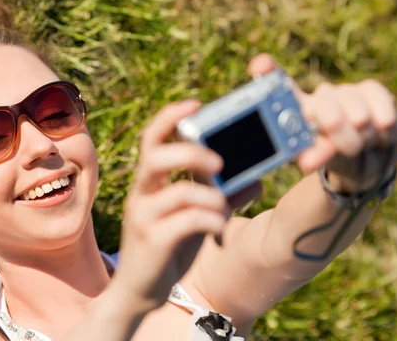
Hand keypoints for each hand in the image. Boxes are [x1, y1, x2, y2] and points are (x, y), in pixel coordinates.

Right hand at [112, 100, 228, 311]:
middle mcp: (142, 194)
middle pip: (156, 155)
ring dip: (211, 196)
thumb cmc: (167, 247)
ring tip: (223, 207)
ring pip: (179, 191)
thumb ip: (220, 196)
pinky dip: (212, 219)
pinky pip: (187, 221)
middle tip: (219, 162)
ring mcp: (145, 217)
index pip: (152, 139)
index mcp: (150, 182)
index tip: (195, 104)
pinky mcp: (154, 241)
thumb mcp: (193, 217)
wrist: (140, 291)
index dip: (170, 117)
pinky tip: (220, 227)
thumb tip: (256, 179)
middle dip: (191, 151)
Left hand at [248, 54, 396, 192]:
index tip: (259, 65)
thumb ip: (316, 156)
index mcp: (298, 112)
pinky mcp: (370, 90)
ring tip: (360, 145)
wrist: (369, 159)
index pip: (279, 87)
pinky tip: (380, 132)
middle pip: (326, 106)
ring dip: (362, 138)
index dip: (269, 72)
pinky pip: (380, 108)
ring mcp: (344, 91)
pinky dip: (383, 129)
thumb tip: (307, 161)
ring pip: (357, 115)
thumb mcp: (324, 159)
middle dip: (338, 134)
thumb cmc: (338, 158)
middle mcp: (318, 95)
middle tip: (345, 149)